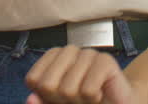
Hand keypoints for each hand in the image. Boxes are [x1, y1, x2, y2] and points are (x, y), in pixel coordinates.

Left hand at [24, 46, 139, 103]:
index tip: (61, 97)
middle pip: (48, 84)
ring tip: (90, 97)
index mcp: (52, 57)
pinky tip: (100, 94)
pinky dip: (93, 99)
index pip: (33, 80)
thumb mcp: (58, 103)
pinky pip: (88, 90)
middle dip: (62, 100)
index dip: (45, 96)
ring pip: (68, 89)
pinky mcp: (105, 61)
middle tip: (78, 98)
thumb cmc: (85, 102)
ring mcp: (87, 53)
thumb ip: (42, 102)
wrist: (117, 103)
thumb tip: (30, 99)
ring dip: (80, 101)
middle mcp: (68, 50)